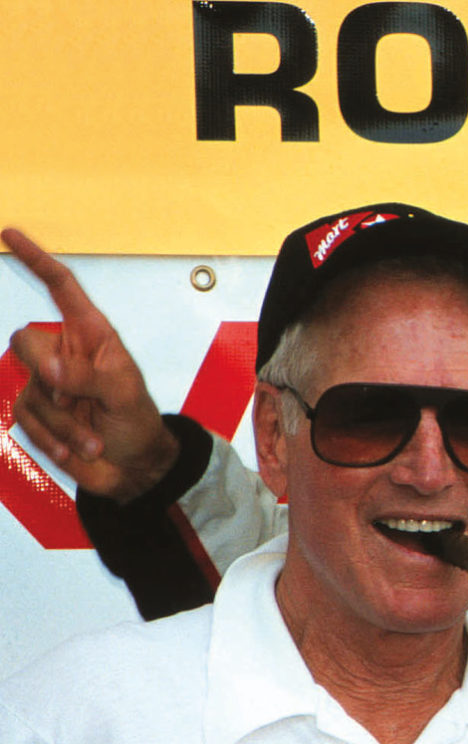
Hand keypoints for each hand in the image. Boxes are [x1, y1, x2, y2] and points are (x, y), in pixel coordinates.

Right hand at [5, 227, 178, 501]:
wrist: (133, 468)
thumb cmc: (138, 423)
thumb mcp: (125, 395)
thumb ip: (89, 377)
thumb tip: (50, 370)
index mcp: (91, 335)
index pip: (61, 288)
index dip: (37, 260)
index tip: (11, 234)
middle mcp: (63, 353)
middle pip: (25, 341)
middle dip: (47, 374)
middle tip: (79, 400)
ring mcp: (45, 384)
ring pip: (28, 390)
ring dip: (62, 422)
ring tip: (94, 439)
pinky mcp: (35, 414)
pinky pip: (26, 420)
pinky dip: (52, 439)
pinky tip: (77, 449)